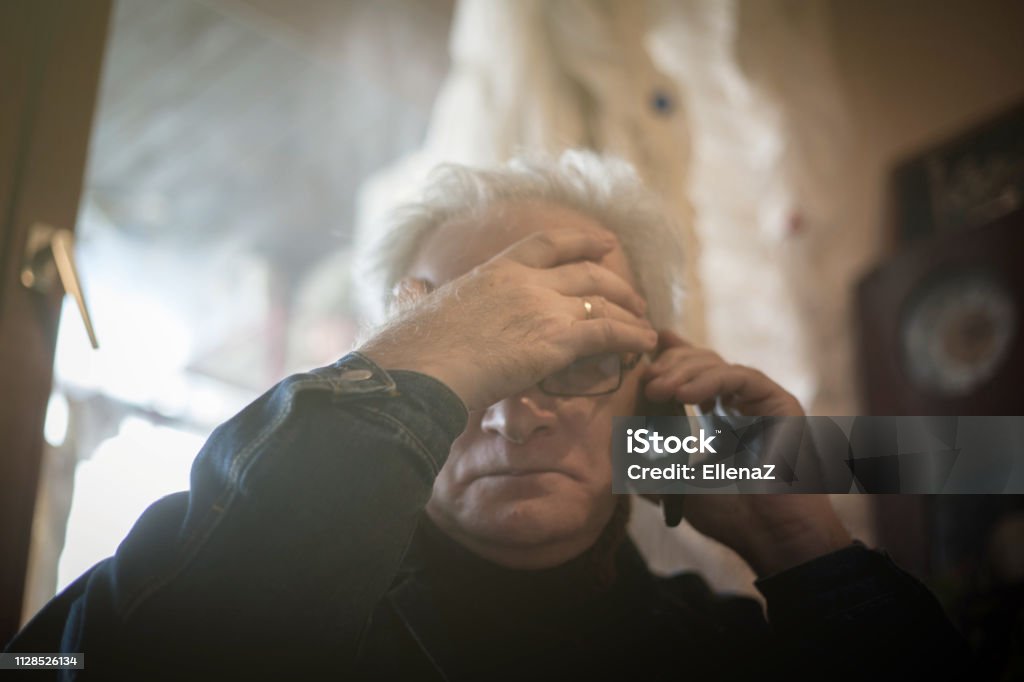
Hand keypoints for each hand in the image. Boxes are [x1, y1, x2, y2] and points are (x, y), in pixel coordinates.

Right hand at [357, 228, 657, 410]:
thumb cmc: (408, 351)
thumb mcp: (415, 308)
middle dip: (617, 283)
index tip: (605, 242)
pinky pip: (608, 333)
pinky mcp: (555, 341)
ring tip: (646, 328)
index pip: (547, 243)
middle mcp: (524, 281)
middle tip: (634, 297)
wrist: (418, 372)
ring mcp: (542, 307)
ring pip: (603, 301)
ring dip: (631, 313)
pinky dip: (632, 337)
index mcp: (493, 270)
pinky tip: (645, 345)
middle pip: (586, 271)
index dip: (581, 241)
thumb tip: (407, 290)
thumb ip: (421, 296)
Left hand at [643, 331, 848, 575]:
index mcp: (722, 418)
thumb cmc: (734, 518)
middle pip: (702, 362)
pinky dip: (709, 381)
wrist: (774, 539)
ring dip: (682, 372)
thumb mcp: (678, 487)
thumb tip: (619, 454)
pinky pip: (741, 378)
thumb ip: (653, 468)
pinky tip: (683, 395)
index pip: (694, 374)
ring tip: (656, 389)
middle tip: (645, 380)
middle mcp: (743, 405)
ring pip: (718, 364)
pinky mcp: (781, 404)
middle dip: (669, 365)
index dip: (668, 358)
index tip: (640, 358)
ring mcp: (763, 403)